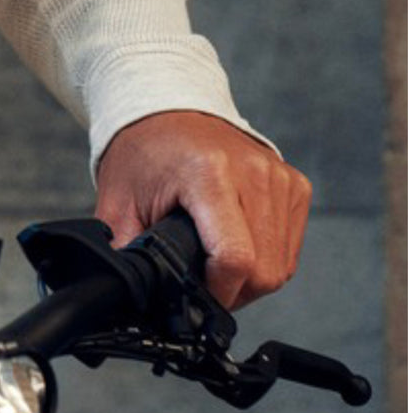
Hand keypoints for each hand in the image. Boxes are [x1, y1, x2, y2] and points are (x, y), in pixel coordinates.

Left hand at [94, 111, 311, 309]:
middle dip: (232, 292)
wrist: (167, 113)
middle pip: (264, 270)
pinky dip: (265, 260)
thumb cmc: (142, 156)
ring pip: (281, 265)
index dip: (217, 293)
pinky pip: (289, 248)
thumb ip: (126, 253)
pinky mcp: (294, 185)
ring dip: (250, 280)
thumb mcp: (117, 206)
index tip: (195, 299)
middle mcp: (253, 173)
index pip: (235, 257)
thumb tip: (129, 295)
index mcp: (208, 175)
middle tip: (200, 285)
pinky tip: (236, 248)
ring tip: (214, 266)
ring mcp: (279, 178)